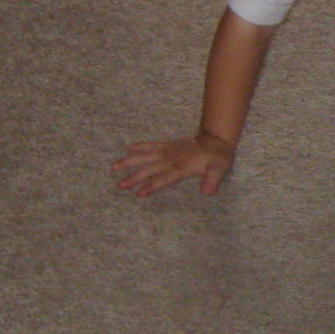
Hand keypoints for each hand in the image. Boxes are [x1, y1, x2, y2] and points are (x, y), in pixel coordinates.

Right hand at [113, 131, 234, 196]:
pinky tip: (129, 147)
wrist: (217, 140)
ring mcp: (169, 150)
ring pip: (146, 155)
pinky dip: (142, 145)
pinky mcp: (169, 144)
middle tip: (120, 185)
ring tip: (115, 166)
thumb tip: (208, 192)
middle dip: (135, 177)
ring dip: (131, 160)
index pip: (164, 178)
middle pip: (150, 168)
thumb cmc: (219, 158)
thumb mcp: (220, 169)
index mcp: (182, 167)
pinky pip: (153, 144)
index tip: (139, 193)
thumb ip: (213, 179)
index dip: (152, 186)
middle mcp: (172, 158)